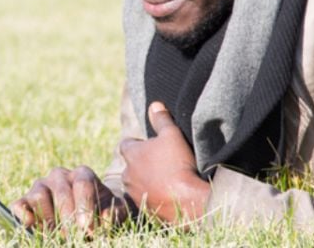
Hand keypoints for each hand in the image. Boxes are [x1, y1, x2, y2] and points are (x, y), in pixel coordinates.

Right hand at [10, 165, 130, 233]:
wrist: (87, 213)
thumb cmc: (102, 210)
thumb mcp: (116, 210)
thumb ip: (115, 213)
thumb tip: (104, 219)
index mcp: (82, 174)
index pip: (83, 184)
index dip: (85, 207)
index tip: (88, 228)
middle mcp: (59, 175)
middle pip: (61, 192)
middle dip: (69, 218)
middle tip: (75, 237)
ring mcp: (41, 186)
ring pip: (40, 195)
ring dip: (49, 219)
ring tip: (60, 236)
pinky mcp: (26, 200)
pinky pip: (20, 204)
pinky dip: (23, 215)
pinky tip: (31, 226)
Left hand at [118, 101, 209, 223]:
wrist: (186, 201)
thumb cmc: (178, 164)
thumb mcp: (172, 135)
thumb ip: (161, 119)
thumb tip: (154, 105)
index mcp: (131, 154)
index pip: (126, 144)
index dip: (138, 143)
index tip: (151, 144)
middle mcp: (127, 174)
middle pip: (131, 164)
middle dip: (141, 162)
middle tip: (161, 161)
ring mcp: (134, 193)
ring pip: (137, 182)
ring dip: (146, 179)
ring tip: (166, 178)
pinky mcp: (144, 209)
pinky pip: (146, 198)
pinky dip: (153, 194)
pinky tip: (168, 192)